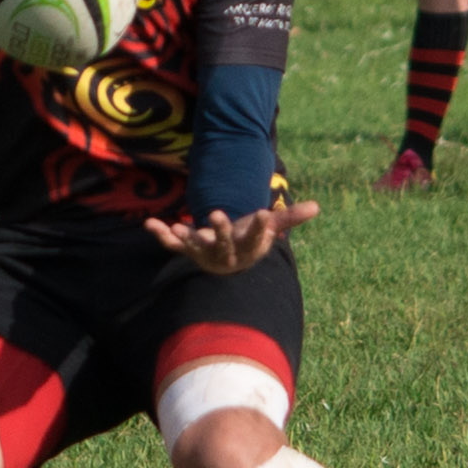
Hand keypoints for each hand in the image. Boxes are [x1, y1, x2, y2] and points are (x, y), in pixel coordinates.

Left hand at [144, 196, 319, 276]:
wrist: (227, 260)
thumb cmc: (249, 240)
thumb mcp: (269, 228)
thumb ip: (290, 217)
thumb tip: (318, 207)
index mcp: (248, 249)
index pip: (256, 239)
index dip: (259, 228)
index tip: (262, 211)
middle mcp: (226, 255)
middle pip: (223, 245)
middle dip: (220, 231)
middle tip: (217, 213)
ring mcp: (205, 253)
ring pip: (196, 247)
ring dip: (188, 238)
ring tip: (180, 226)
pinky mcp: (188, 250)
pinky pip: (173, 245)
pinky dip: (160, 235)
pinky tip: (149, 223)